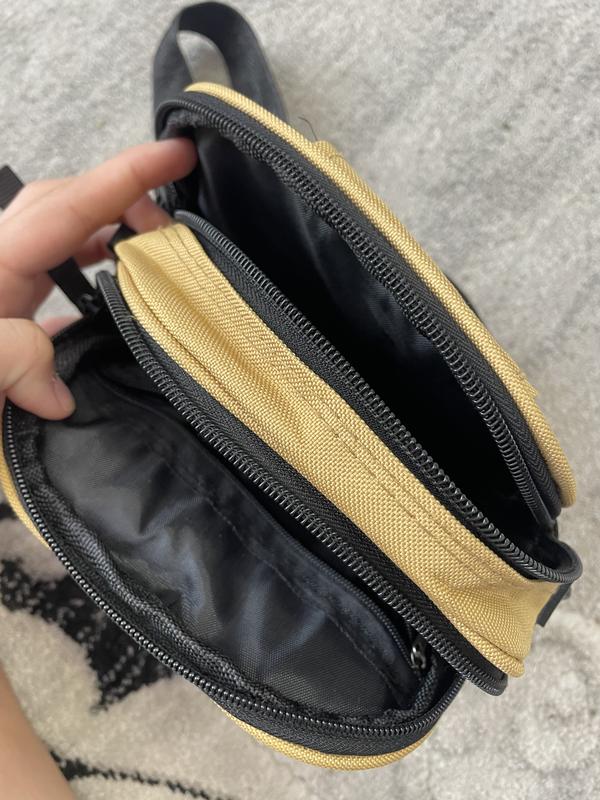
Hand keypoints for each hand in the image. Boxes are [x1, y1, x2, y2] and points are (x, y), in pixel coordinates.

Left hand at [0, 139, 195, 419]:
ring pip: (60, 243)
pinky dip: (92, 281)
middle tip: (174, 227)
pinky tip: (115, 304)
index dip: (123, 178)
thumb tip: (56, 386)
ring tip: (153, 250)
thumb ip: (6, 360)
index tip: (175, 156)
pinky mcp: (8, 331)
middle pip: (61, 207)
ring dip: (109, 234)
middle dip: (122, 199)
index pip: (64, 210)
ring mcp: (1, 302)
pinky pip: (56, 289)